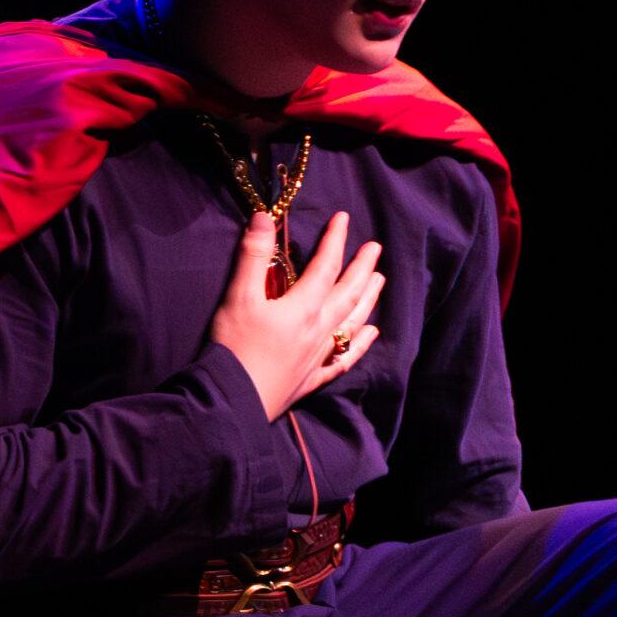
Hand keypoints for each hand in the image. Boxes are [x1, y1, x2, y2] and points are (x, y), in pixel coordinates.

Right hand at [206, 207, 384, 420]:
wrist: (236, 398)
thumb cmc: (235, 346)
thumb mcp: (239, 296)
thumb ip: (253, 256)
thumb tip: (265, 217)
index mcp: (303, 307)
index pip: (326, 266)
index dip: (335, 240)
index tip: (343, 218)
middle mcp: (319, 328)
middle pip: (348, 293)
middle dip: (362, 268)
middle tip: (376, 248)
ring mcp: (320, 354)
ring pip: (354, 321)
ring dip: (368, 299)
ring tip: (381, 281)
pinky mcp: (314, 376)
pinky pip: (346, 357)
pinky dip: (362, 343)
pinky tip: (371, 334)